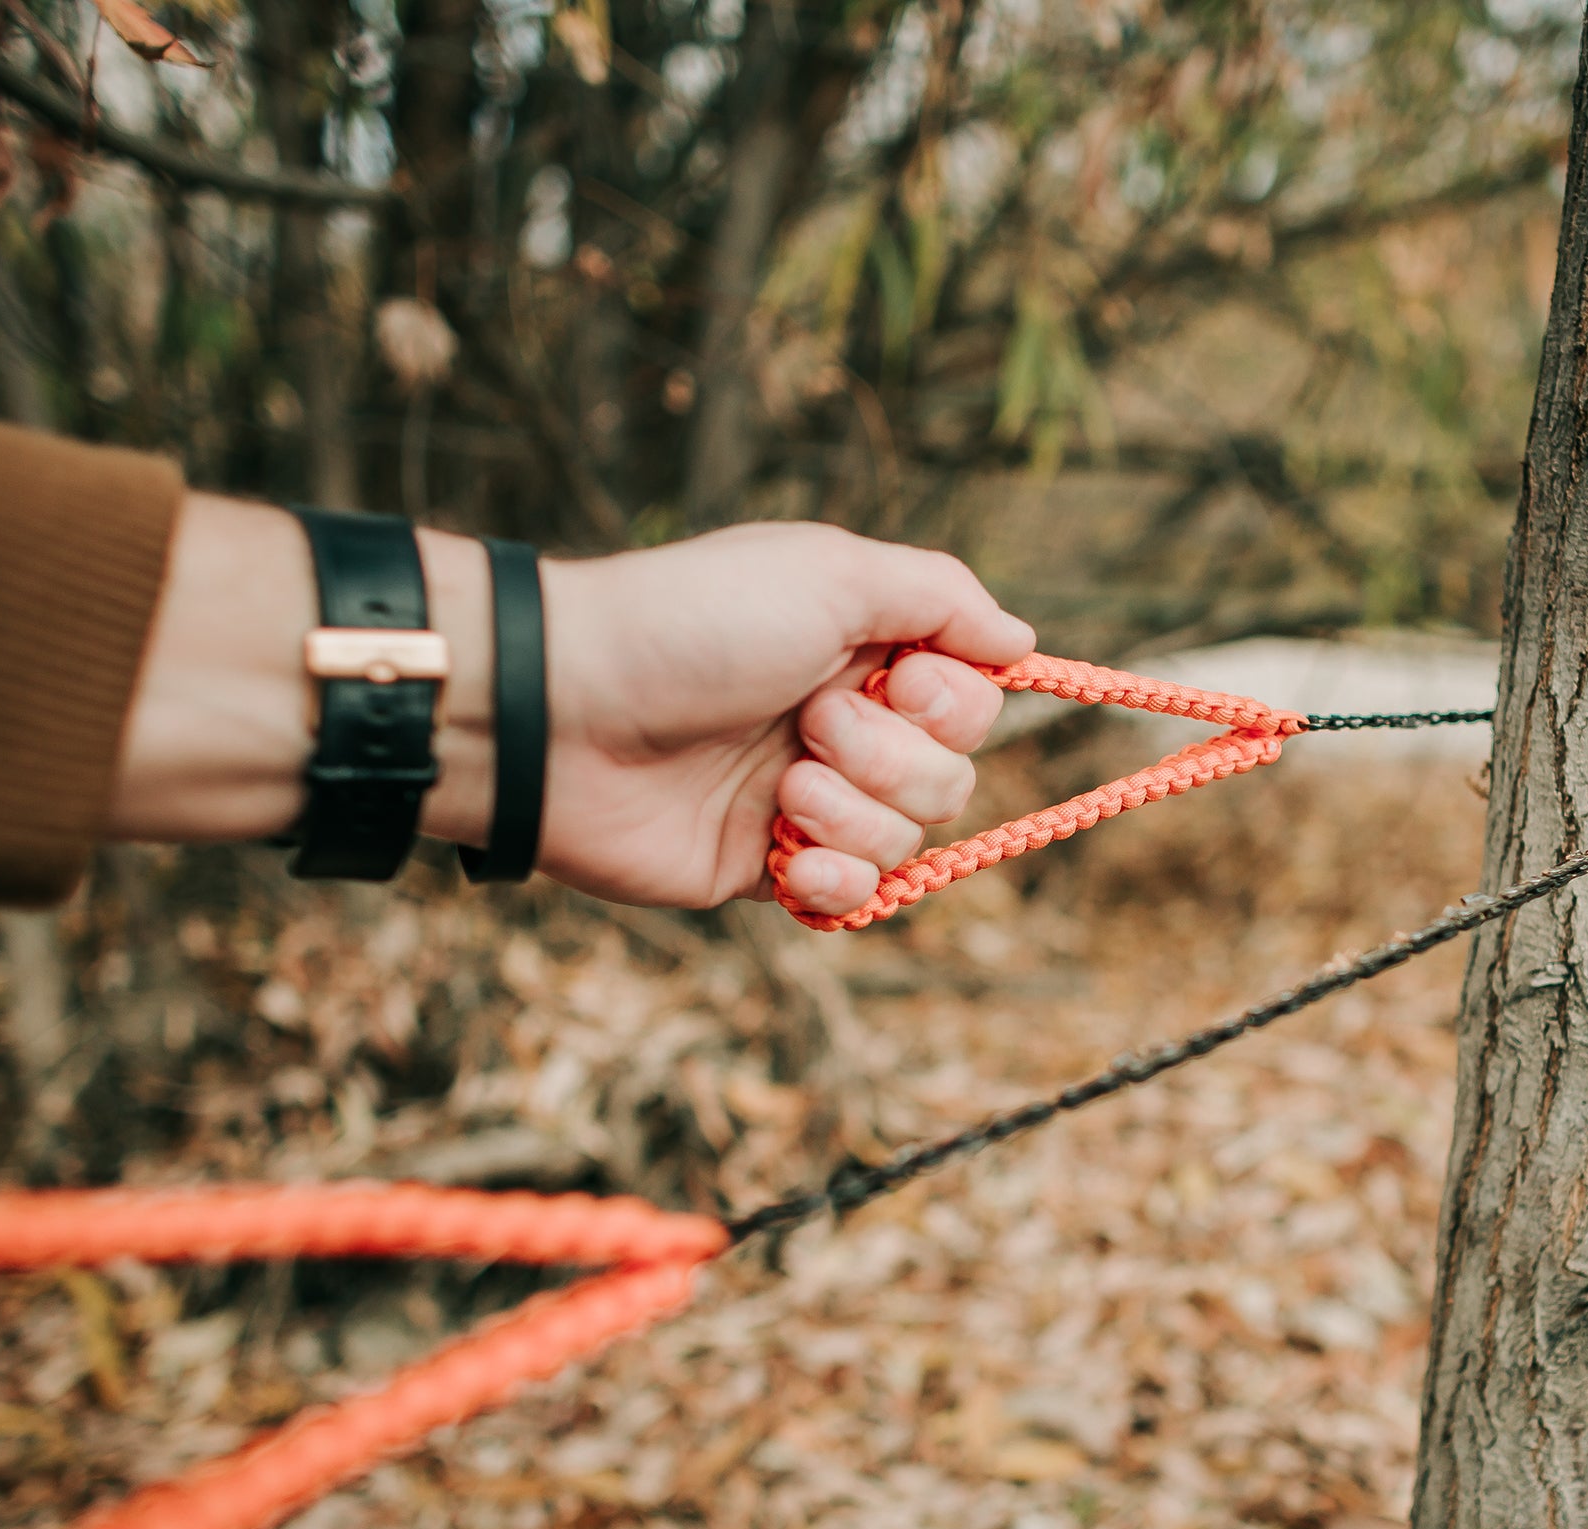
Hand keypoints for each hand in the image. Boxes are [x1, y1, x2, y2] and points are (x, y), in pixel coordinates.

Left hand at [495, 523, 1026, 909]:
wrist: (564, 716)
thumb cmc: (690, 625)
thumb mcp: (829, 572)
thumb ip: (941, 597)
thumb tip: (1023, 641)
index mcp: (863, 647)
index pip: (973, 699)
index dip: (954, 703)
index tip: (900, 679)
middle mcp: (843, 721)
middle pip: (952, 776)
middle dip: (894, 760)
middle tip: (809, 723)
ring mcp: (805, 798)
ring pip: (907, 839)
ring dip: (854, 814)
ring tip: (778, 788)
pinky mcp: (763, 866)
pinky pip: (852, 896)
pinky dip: (834, 879)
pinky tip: (784, 853)